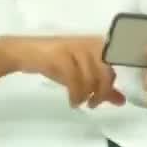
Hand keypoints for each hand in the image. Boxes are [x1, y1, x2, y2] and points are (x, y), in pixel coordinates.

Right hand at [0, 36, 124, 107]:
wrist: (25, 52)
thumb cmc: (58, 63)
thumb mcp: (83, 75)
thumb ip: (103, 86)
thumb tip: (121, 101)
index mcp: (100, 45)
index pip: (117, 66)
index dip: (113, 83)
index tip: (105, 97)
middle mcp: (91, 43)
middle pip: (106, 72)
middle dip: (102, 92)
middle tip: (93, 104)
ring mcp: (76, 47)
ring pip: (91, 76)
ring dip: (87, 94)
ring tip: (80, 103)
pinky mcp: (61, 55)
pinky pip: (75, 78)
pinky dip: (75, 93)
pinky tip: (72, 101)